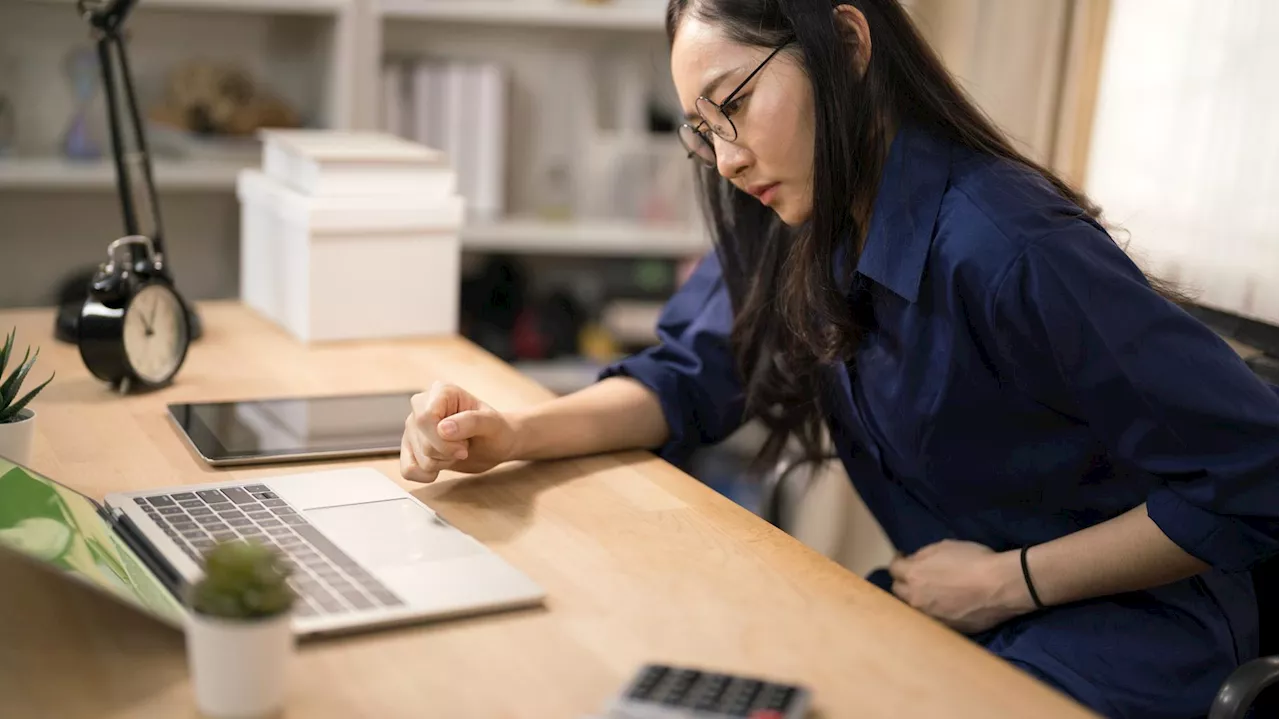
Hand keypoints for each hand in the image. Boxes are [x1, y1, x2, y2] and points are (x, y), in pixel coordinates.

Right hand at [400, 382, 519, 483]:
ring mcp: (413, 428)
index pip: (425, 418)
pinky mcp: (409, 447)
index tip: (464, 447)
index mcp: (440, 392)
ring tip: (455, 450)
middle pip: (423, 442)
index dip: (444, 440)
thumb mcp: (492, 424)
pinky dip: (425, 475)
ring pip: (418, 459)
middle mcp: (421, 407)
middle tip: (463, 447)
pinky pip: (407, 470)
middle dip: (447, 453)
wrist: (493, 446)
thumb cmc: (495, 431)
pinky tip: (441, 465)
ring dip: (441, 463)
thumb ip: (471, 422)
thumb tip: (443, 429)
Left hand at [888, 539, 1035, 634]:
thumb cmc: (973, 561)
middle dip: (904, 582)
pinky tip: (944, 607)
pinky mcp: (945, 629)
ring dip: (916, 600)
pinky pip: (932, 620)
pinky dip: (934, 613)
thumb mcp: (944, 547)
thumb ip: (922, 556)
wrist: (1000, 586)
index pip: (893, 568)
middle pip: (898, 590)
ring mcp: (930, 617)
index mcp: (913, 575)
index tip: (904, 559)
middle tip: (915, 577)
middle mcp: (915, 599)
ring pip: (913, 608)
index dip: (899, 562)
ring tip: (928, 594)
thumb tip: (913, 561)